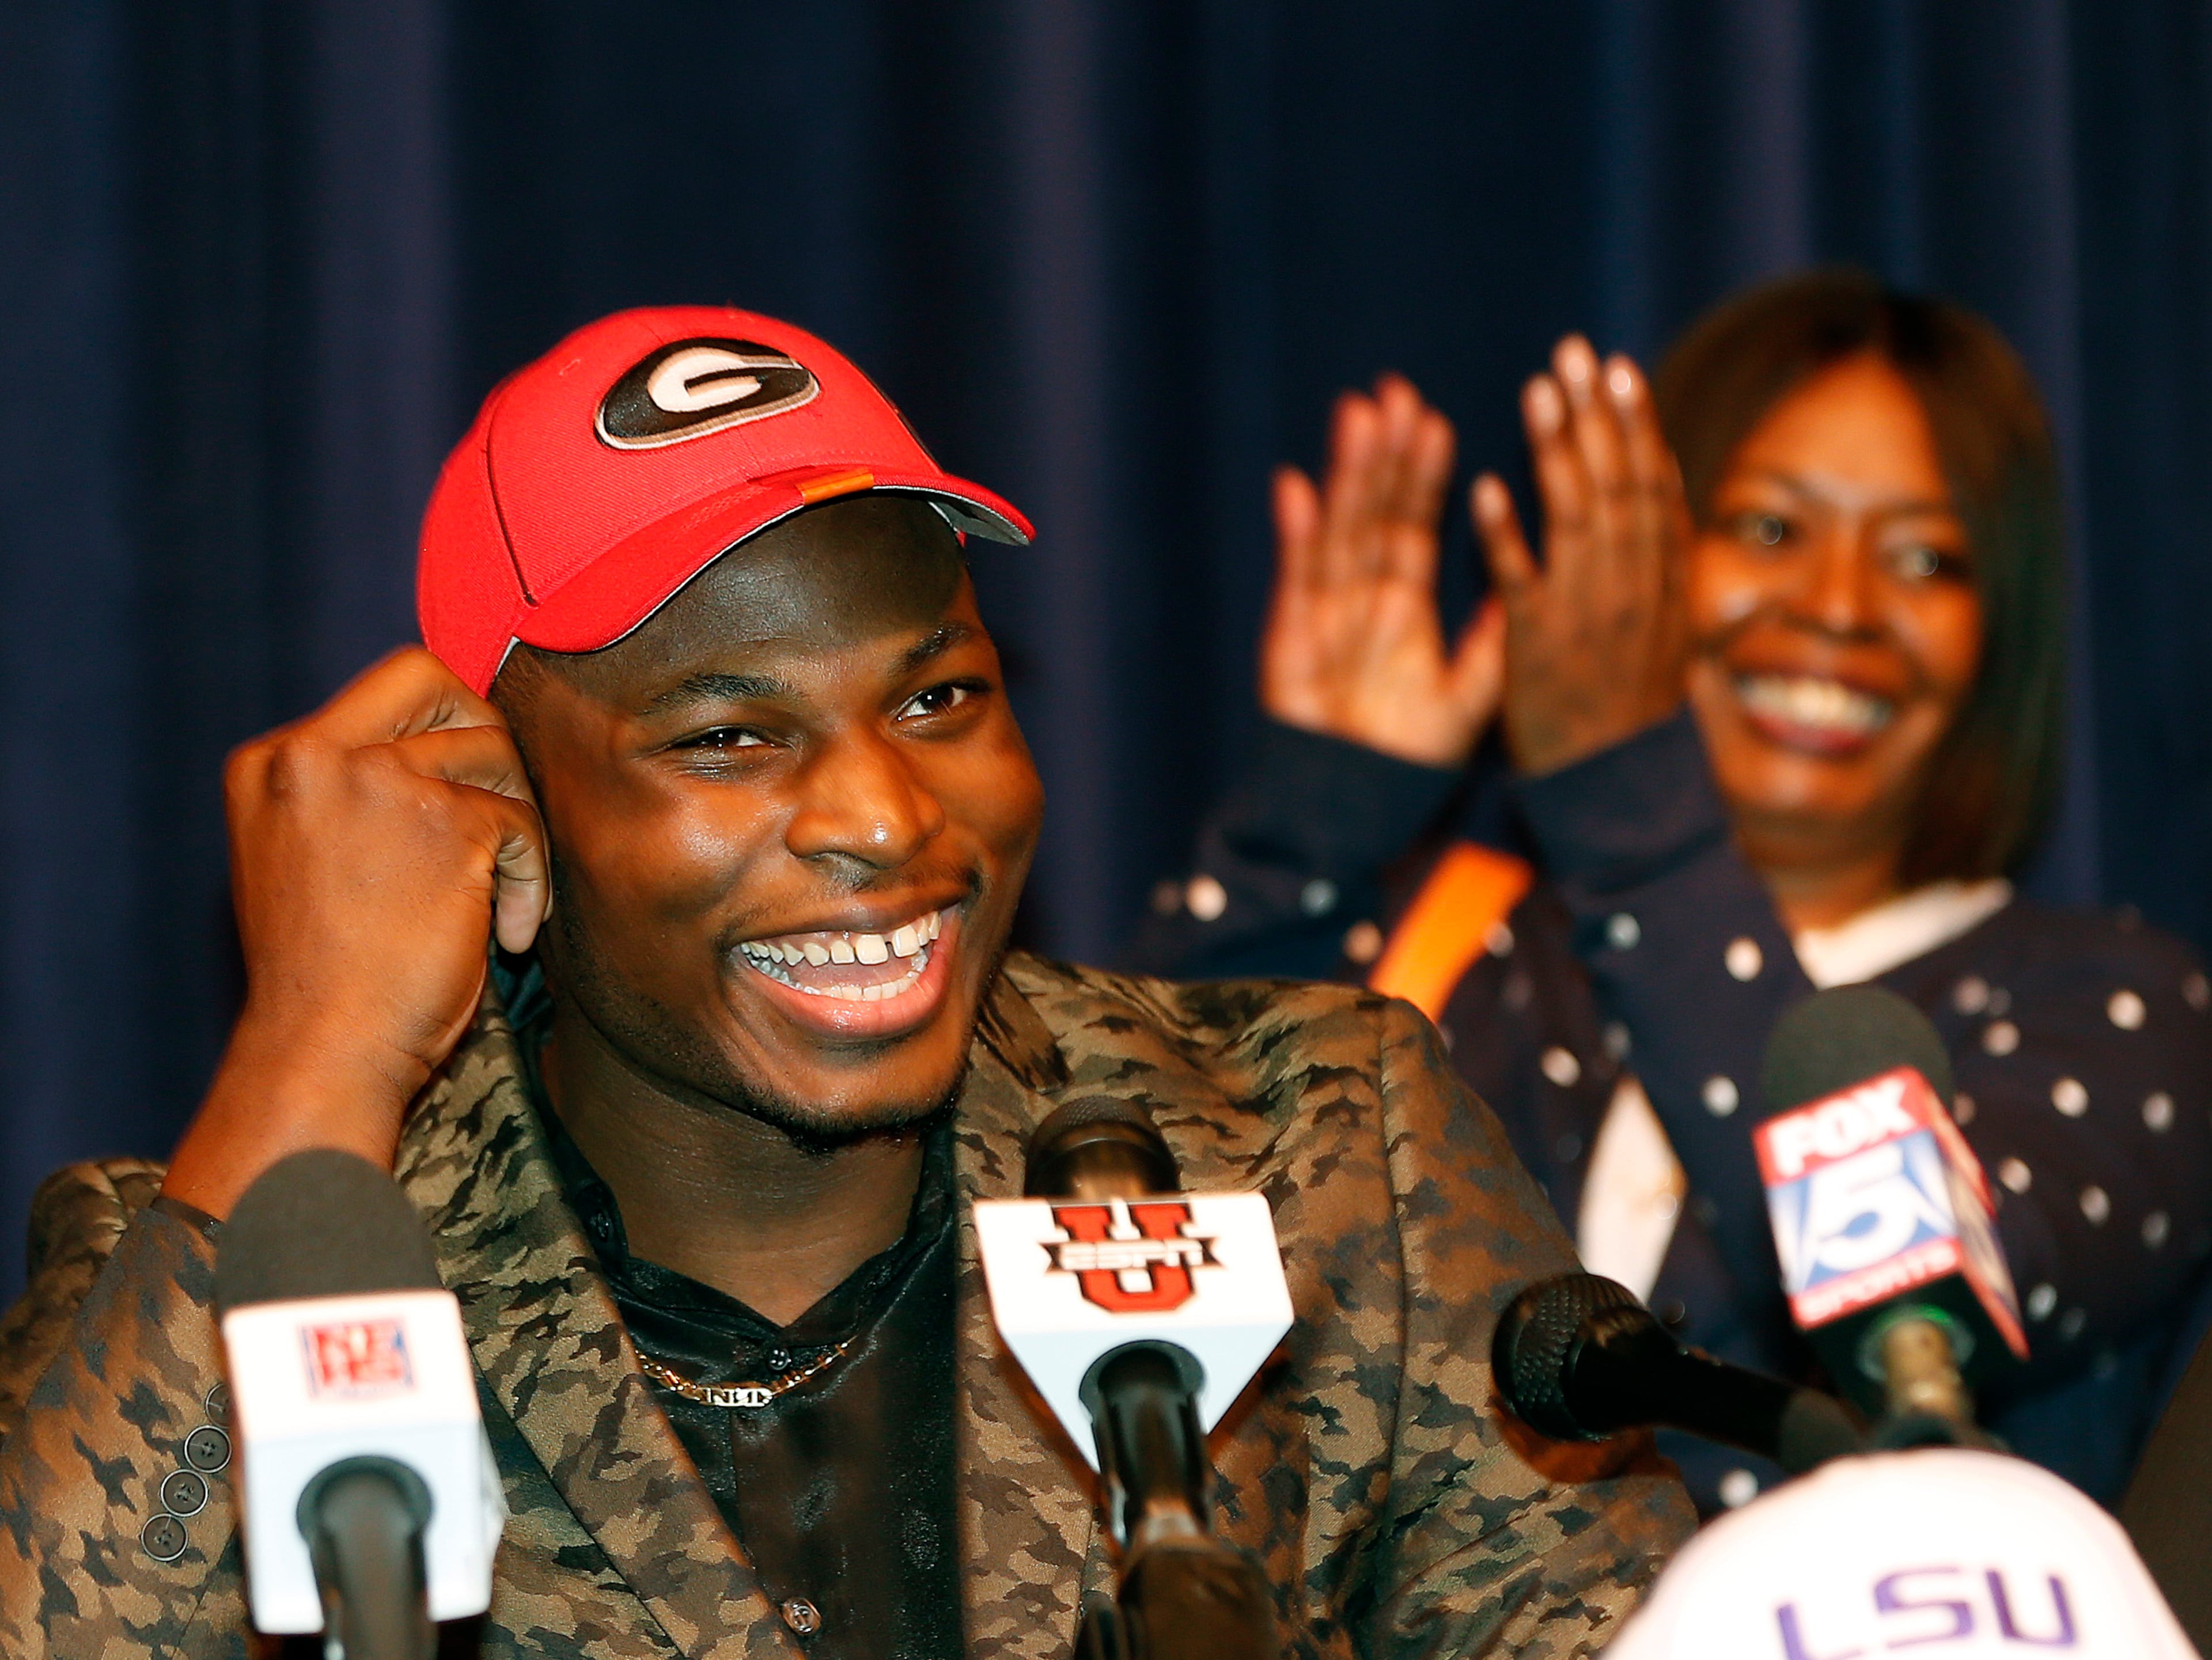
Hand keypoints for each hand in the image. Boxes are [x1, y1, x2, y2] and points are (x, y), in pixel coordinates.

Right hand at [164, 648, 550, 1215]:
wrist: (321, 1054)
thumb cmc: (329, 977)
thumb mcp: (310, 857)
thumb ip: (358, 792)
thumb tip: (457, 741)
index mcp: (273, 762)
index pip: (392, 683)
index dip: (449, 721)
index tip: (469, 783)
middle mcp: (313, 755)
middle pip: (441, 684)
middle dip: (489, 744)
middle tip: (497, 820)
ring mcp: (377, 782)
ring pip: (495, 754)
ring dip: (515, 826)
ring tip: (498, 896)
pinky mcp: (443, 823)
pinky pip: (522, 823)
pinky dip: (531, 881)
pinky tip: (509, 935)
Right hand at [1261, 374, 1505, 767]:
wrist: (1352, 808)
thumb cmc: (1406, 758)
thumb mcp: (1468, 696)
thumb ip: (1493, 642)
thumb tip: (1524, 585)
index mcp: (1404, 605)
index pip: (1415, 524)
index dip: (1422, 473)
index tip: (1435, 420)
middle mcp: (1361, 598)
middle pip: (1373, 512)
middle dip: (1383, 454)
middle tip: (1394, 392)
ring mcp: (1322, 612)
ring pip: (1338, 529)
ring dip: (1346, 474)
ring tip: (1357, 416)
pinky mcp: (1291, 637)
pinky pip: (1296, 579)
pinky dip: (1297, 535)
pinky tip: (1298, 487)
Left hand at [1474, 336, 1690, 776]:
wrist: (1613, 789)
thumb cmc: (1634, 713)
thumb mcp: (1675, 639)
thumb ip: (1674, 573)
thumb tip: (1680, 503)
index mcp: (1665, 583)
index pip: (1653, 488)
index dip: (1636, 425)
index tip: (1619, 369)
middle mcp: (1634, 589)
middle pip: (1617, 485)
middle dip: (1597, 414)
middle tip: (1574, 351)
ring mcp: (1586, 615)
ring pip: (1574, 518)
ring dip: (1556, 450)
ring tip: (1538, 389)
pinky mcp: (1537, 646)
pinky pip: (1518, 582)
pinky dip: (1504, 535)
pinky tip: (1485, 489)